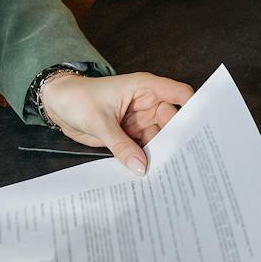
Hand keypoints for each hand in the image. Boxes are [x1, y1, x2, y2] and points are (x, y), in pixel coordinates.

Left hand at [41, 71, 193, 173]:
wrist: (57, 106)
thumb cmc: (77, 99)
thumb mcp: (98, 121)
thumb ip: (121, 145)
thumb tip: (142, 167)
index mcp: (145, 88)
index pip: (180, 94)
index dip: (194, 109)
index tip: (203, 129)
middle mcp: (148, 104)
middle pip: (174, 122)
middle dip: (178, 139)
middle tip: (185, 161)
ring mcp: (140, 121)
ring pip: (161, 138)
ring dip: (163, 153)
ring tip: (170, 172)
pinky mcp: (132, 135)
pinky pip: (146, 149)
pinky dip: (148, 160)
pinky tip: (153, 173)